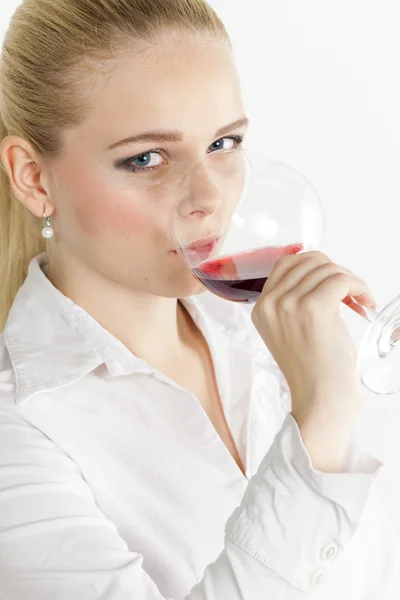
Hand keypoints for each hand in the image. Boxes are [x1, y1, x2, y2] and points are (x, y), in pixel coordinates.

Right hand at [251, 251, 375, 470]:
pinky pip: (341, 280)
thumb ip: (293, 303)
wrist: (321, 399)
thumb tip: (320, 273)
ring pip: (327, 269)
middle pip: (307, 261)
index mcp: (261, 308)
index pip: (286, 264)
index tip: (332, 282)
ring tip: (359, 302)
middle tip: (349, 292)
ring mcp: (289, 304)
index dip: (314, 266)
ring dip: (350, 281)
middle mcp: (270, 303)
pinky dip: (359, 287)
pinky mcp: (313, 308)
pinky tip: (364, 303)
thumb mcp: (290, 331)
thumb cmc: (313, 371)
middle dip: (334, 270)